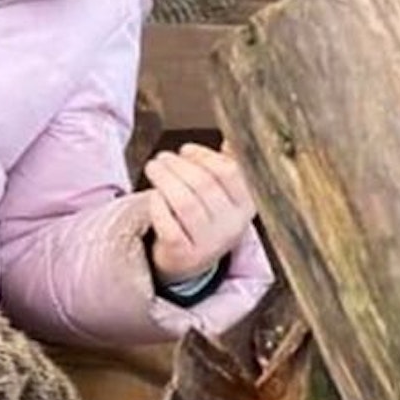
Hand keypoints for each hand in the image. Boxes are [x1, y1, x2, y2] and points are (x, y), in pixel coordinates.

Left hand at [144, 142, 256, 283]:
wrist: (189, 262)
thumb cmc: (204, 219)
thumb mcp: (224, 196)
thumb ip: (228, 167)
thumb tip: (232, 137)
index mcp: (246, 206)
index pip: (230, 172)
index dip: (204, 156)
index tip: (185, 149)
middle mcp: (232, 227)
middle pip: (203, 184)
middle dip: (178, 165)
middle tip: (161, 157)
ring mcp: (208, 244)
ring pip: (185, 202)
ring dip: (165, 179)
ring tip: (153, 168)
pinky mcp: (183, 255)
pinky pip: (168, 224)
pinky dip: (157, 205)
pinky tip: (152, 196)